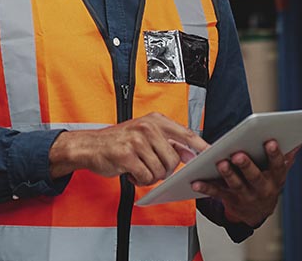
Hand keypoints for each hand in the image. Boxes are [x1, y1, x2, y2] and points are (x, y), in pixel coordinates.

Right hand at [49, 113, 209, 185]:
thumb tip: (190, 153)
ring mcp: (137, 140)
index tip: (213, 154)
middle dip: (164, 169)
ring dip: (150, 176)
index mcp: (155, 120)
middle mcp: (147, 127)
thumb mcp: (144, 135)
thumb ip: (167, 142)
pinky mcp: (126, 155)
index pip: (185, 133)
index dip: (200, 146)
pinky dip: (140, 180)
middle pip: (173, 159)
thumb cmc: (118, 142)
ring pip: (160, 170)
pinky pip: (146, 177)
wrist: (89, 146)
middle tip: (150, 166)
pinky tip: (130, 172)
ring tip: (138, 167)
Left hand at [190, 140, 297, 226]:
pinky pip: (216, 192)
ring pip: (235, 184)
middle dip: (247, 165)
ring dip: (228, 174)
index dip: (275, 154)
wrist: (257, 212)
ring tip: (220, 163)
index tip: (270, 142)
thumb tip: (297, 142)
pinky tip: (196, 181)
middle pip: (254, 177)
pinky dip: (205, 187)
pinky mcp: (228, 199)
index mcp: (275, 179)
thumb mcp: (279, 173)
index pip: (277, 166)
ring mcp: (244, 195)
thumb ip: (287, 157)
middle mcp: (261, 188)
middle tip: (239, 154)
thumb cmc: (267, 184)